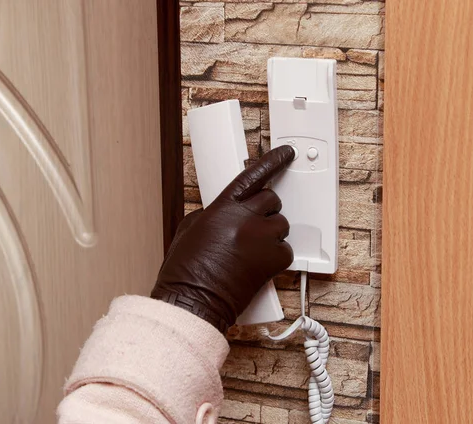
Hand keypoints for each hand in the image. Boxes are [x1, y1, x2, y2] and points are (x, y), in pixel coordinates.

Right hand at [151, 145, 294, 332]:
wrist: (194, 299)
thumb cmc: (186, 270)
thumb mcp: (190, 229)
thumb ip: (213, 214)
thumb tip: (226, 213)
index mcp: (222, 206)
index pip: (252, 175)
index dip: (272, 161)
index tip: (287, 153)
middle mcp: (245, 217)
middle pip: (272, 199)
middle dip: (266, 210)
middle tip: (255, 226)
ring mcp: (261, 237)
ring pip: (282, 224)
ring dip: (272, 234)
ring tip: (252, 251)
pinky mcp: (273, 259)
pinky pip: (286, 250)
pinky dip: (277, 256)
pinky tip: (259, 264)